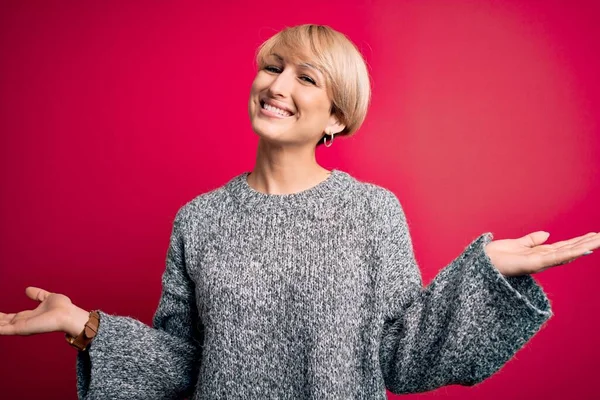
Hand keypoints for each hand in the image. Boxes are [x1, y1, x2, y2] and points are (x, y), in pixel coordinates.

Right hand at [0, 287, 88, 336]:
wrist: (68, 314)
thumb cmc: (62, 308)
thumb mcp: (47, 298)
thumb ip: (37, 295)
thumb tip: (27, 289)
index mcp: (27, 316)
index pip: (7, 318)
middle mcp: (21, 323)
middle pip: (1, 322)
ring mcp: (20, 327)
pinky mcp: (20, 329)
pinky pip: (1, 329)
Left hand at [484, 231, 598, 275]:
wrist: (481, 264)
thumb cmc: (495, 257)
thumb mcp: (516, 244)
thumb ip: (532, 240)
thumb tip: (547, 233)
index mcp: (539, 254)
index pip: (564, 246)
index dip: (580, 241)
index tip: (595, 235)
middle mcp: (542, 259)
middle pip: (570, 249)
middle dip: (588, 243)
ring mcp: (539, 262)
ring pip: (568, 253)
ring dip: (585, 246)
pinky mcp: (533, 264)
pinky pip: (555, 257)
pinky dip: (570, 253)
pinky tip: (583, 249)